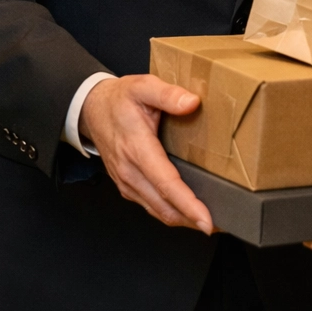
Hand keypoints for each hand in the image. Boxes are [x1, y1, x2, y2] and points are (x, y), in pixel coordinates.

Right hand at [80, 75, 212, 233]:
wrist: (91, 109)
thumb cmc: (119, 99)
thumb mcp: (143, 86)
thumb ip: (168, 94)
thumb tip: (192, 103)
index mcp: (137, 149)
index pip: (166, 184)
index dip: (188, 205)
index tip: (207, 220)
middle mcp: (130, 172)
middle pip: (164, 206)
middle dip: (192, 220)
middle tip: (220, 224)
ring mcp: (127, 182)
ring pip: (157, 211)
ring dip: (182, 220)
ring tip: (209, 222)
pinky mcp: (128, 186)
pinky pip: (151, 206)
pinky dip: (170, 213)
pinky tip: (187, 212)